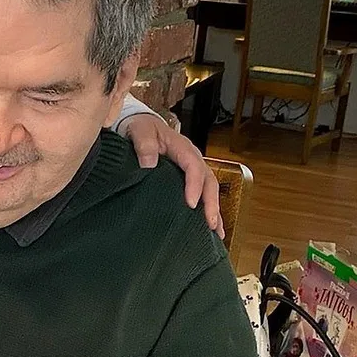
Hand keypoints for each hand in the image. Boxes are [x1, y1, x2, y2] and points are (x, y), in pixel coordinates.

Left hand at [118, 114, 223, 238]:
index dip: (194, 185)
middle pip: (208, 181)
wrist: (140, 124)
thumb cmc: (141, 128)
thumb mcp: (140, 130)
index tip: (191, 203)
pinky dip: (207, 209)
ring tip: (217, 232)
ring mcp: (192, 168)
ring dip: (214, 210)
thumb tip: (149, 164)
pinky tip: (210, 227)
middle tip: (211, 224)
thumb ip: (144, 144)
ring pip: (209, 189)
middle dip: (211, 203)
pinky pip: (202, 192)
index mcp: (182, 147)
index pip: (193, 166)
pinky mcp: (188, 177)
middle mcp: (191, 158)